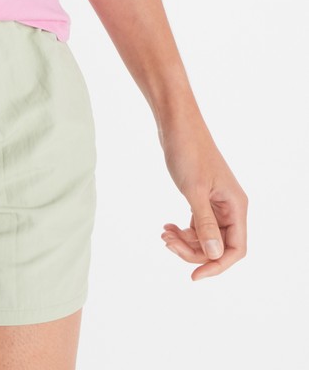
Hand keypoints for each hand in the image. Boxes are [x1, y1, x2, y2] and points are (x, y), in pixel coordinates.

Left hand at [158, 116, 247, 280]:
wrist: (176, 124)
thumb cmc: (188, 151)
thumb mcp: (194, 190)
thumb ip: (205, 223)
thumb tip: (214, 255)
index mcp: (236, 206)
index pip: (236, 249)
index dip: (217, 266)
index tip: (194, 276)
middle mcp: (230, 206)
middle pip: (218, 246)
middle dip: (193, 251)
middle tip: (167, 242)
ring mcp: (216, 202)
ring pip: (205, 236)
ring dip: (185, 241)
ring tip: (164, 234)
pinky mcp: (202, 197)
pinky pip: (197, 224)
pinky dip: (183, 230)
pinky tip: (166, 227)